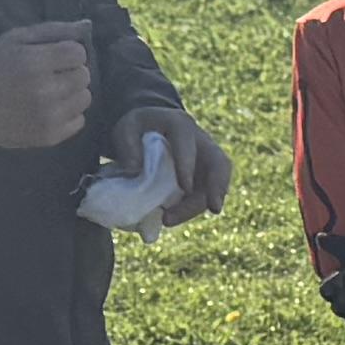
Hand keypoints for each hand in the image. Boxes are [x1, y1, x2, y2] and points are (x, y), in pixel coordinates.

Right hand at [0, 21, 95, 151]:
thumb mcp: (15, 39)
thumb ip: (52, 30)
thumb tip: (86, 25)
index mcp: (34, 63)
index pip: (79, 53)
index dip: (69, 52)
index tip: (55, 57)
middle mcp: (44, 91)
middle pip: (84, 76)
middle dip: (71, 72)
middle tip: (51, 75)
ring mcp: (48, 117)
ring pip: (85, 98)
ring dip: (72, 93)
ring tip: (50, 92)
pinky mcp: (49, 136)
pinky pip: (79, 121)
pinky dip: (68, 114)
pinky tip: (49, 109)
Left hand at [134, 106, 228, 229]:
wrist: (148, 129)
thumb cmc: (138, 128)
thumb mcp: (125, 129)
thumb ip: (127, 146)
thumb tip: (134, 170)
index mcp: (180, 124)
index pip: (188, 143)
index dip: (188, 165)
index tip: (185, 188)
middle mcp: (200, 140)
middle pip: (218, 163)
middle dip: (218, 186)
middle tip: (214, 209)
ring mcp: (205, 160)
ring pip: (216, 184)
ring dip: (198, 205)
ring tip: (168, 220)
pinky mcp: (204, 177)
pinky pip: (206, 194)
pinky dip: (192, 208)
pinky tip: (173, 217)